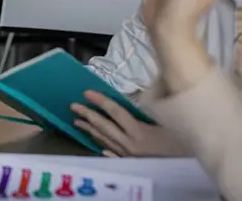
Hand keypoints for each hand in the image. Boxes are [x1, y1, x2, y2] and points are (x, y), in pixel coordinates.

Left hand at [71, 90, 186, 156]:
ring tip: (77, 121)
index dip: (101, 102)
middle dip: (88, 115)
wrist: (191, 170)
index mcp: (140, 133)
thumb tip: (136, 98)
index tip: (87, 93)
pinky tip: (98, 146)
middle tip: (73, 106)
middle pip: (105, 127)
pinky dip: (104, 147)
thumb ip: (152, 111)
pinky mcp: (132, 164)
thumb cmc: (184, 144)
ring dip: (90, 130)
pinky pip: (114, 154)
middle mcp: (130, 145)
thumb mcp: (170, 123)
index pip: (116, 113)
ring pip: (106, 140)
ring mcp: (129, 156)